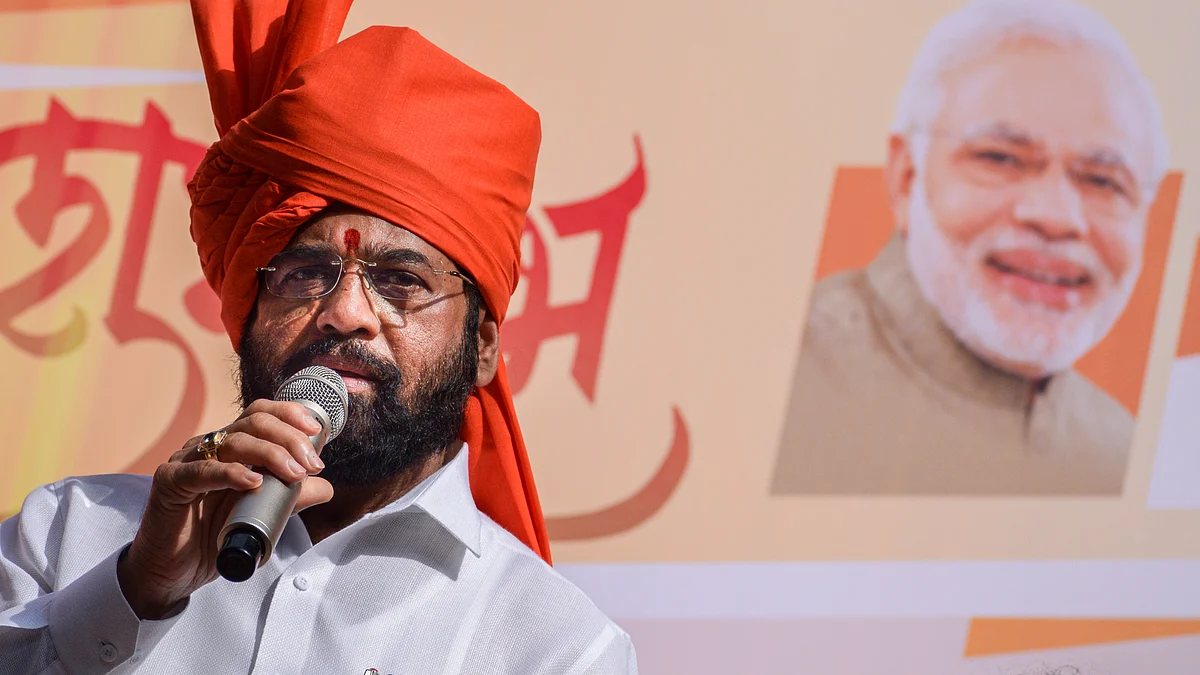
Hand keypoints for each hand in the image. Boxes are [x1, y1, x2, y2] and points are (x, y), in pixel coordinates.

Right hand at [116, 400, 333, 619]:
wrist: (173, 572)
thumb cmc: (213, 538)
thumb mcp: (260, 515)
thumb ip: (289, 498)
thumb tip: (325, 487)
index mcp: (230, 447)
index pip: (261, 414)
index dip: (289, 414)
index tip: (316, 433)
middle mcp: (209, 446)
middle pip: (253, 422)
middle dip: (289, 439)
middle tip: (311, 465)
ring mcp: (187, 460)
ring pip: (233, 441)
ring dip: (270, 454)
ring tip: (294, 474)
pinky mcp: (170, 481)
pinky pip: (201, 470)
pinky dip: (230, 473)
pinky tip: (253, 482)